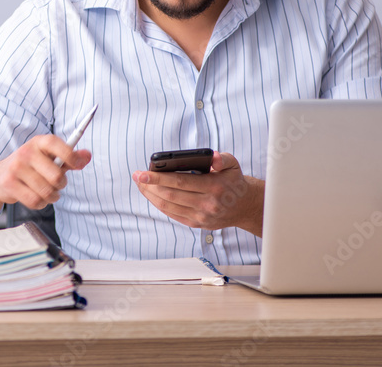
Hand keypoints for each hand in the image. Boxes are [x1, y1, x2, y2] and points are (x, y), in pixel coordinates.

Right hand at [0, 134, 91, 209]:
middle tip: (56, 184)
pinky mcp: (9, 184)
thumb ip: (69, 158)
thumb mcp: (49, 158)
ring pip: (46, 191)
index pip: (55, 144)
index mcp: (38, 142)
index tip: (78, 164)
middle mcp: (26, 152)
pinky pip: (35, 201)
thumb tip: (87, 156)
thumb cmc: (29, 167)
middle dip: (61, 184)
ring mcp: (16, 168)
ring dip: (52, 196)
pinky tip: (36, 197)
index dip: (70, 155)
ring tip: (47, 192)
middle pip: (55, 175)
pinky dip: (41, 203)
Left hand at [133, 151, 263, 235]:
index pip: (180, 182)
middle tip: (136, 176)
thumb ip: (222, 158)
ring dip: (151, 195)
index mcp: (213, 187)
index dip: (159, 178)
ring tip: (141, 185)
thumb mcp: (232, 164)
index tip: (142, 173)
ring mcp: (201, 216)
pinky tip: (152, 195)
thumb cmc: (233, 181)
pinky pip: (173, 214)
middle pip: (170, 195)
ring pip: (169, 206)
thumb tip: (213, 158)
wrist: (245, 206)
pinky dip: (159, 204)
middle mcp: (207, 204)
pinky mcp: (197, 223)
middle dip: (149, 186)